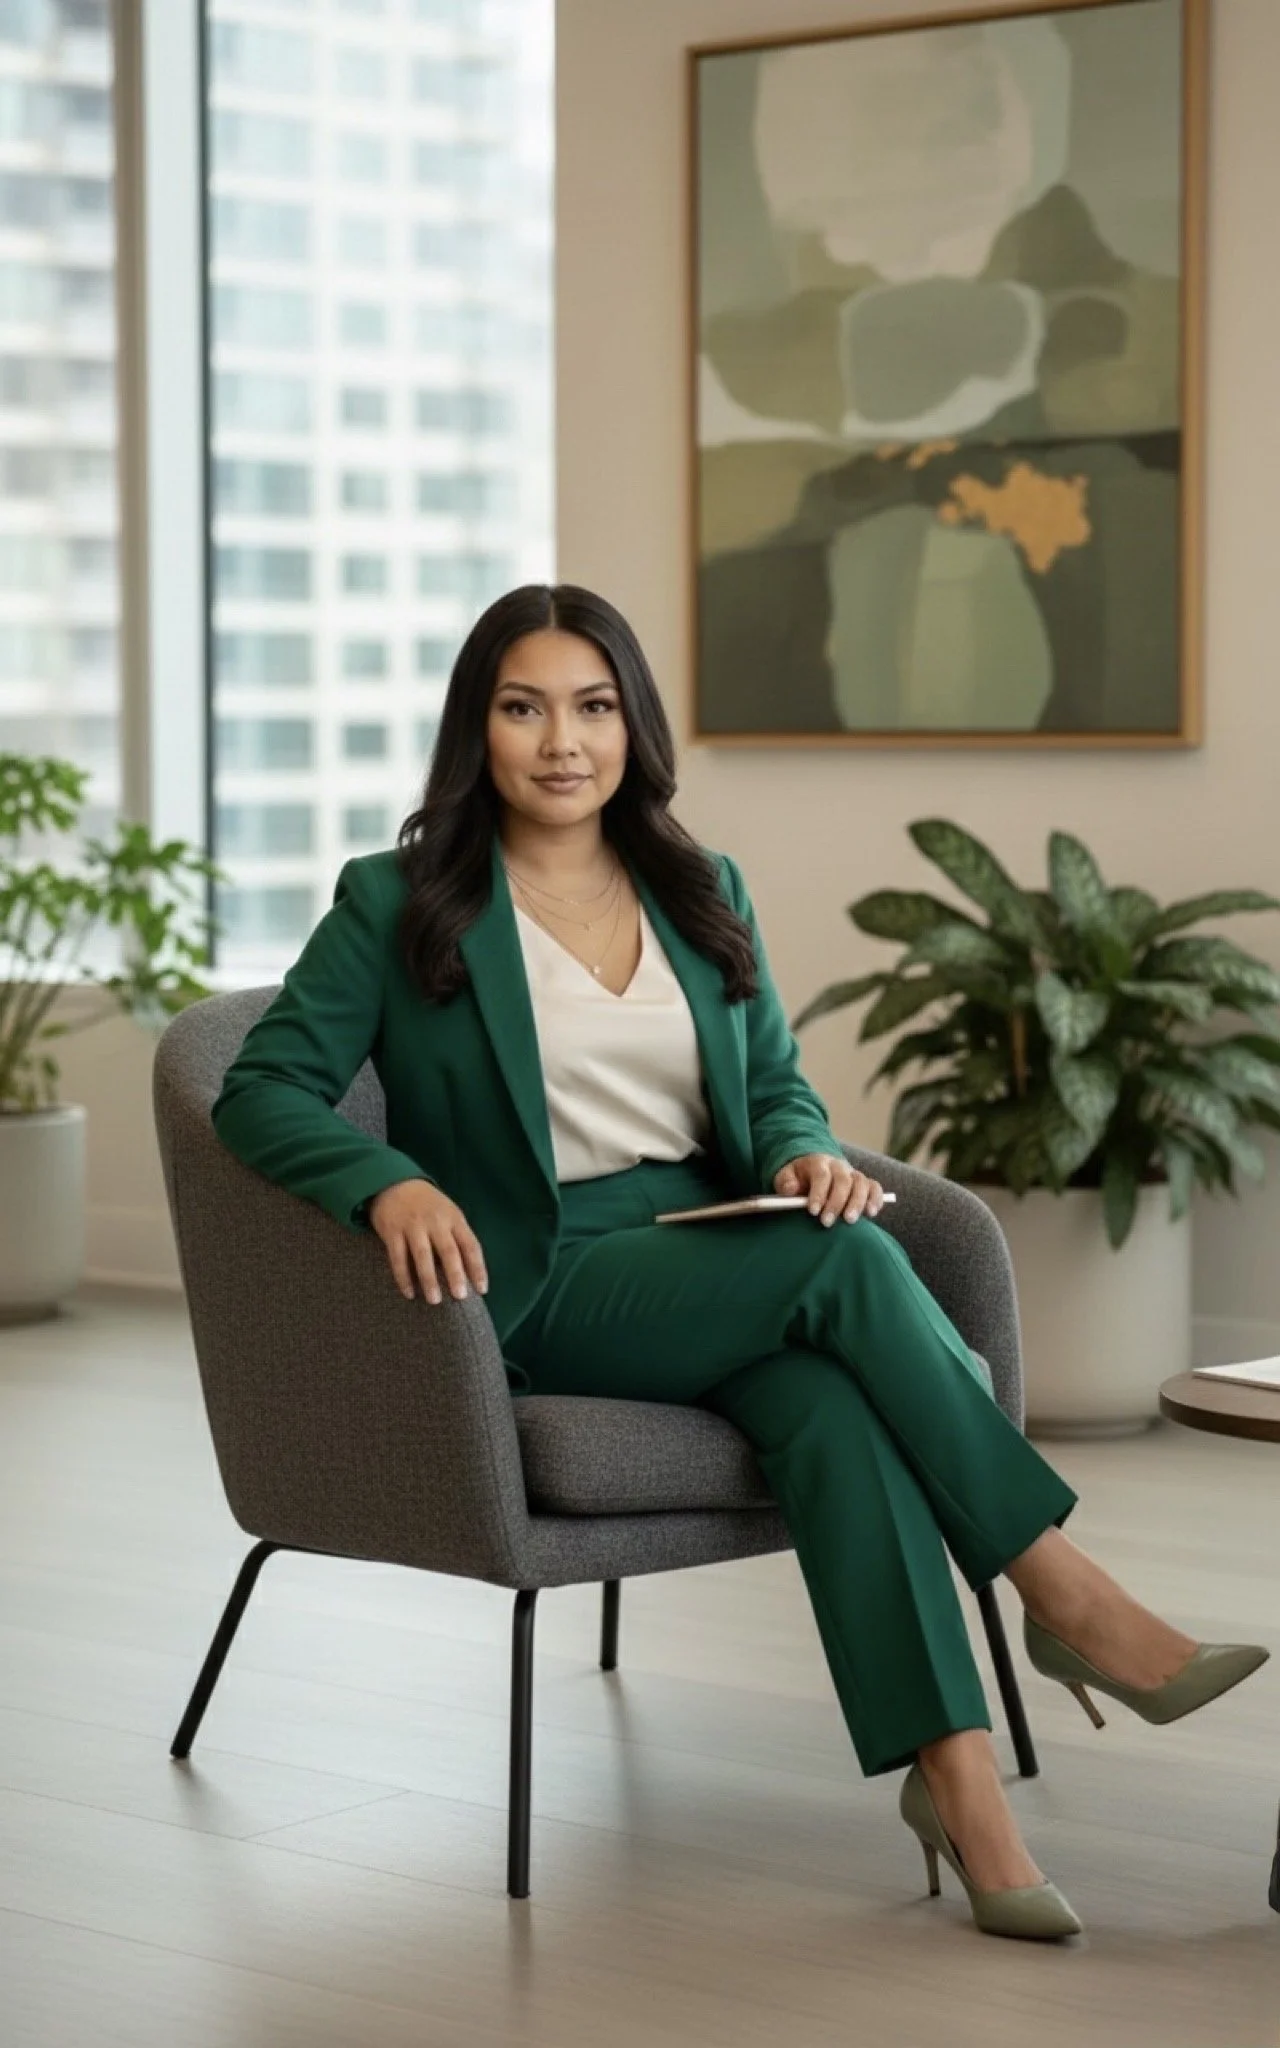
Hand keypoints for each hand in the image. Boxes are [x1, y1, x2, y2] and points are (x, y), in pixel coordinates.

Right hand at [367, 1179, 488, 1304]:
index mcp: (454, 1218)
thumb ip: (457, 1236)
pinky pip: (398, 1258)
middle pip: (448, 1250)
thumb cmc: (427, 1205)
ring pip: (423, 1255)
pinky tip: (409, 1293)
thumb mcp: (448, 1213)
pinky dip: (403, 1277)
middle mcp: (435, 1221)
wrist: (393, 1182)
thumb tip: (469, 1272)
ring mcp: (413, 1226)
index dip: (478, 1268)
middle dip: (455, 1274)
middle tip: (460, 1296)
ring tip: (434, 1300)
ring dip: (429, 1279)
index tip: (482, 1289)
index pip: (470, 1245)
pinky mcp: (392, 1231)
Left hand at [773, 1153, 885, 1226]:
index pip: (821, 1174)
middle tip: (826, 1222)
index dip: (818, 1192)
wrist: (812, 1171)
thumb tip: (791, 1189)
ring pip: (862, 1183)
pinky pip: (875, 1188)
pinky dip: (876, 1199)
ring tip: (849, 1221)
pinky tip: (871, 1213)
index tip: (812, 1211)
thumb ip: (785, 1182)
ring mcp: (853, 1174)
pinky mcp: (864, 1184)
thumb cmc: (797, 1178)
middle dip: (836, 1202)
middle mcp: (839, 1166)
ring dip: (857, 1203)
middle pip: (843, 1180)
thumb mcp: (785, 1177)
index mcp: (818, 1162)